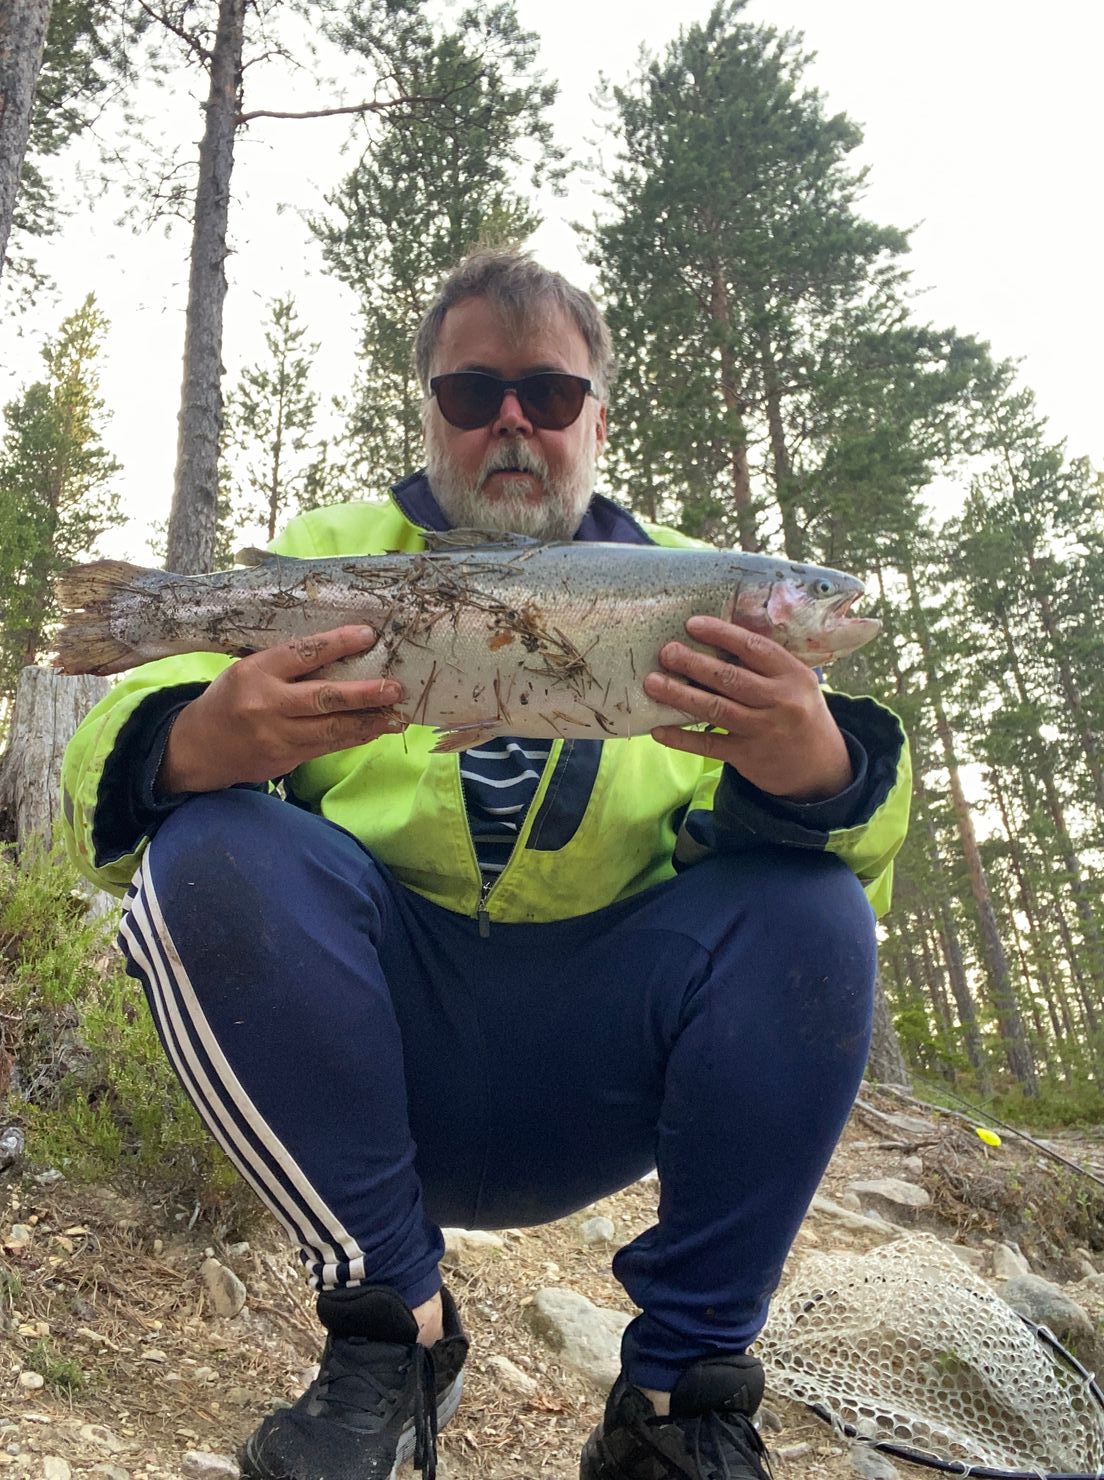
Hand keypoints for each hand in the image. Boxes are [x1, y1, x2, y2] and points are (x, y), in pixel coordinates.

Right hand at [159, 626, 405, 792]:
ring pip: (331, 729)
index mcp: (257, 671)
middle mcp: (267, 704)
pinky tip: (374, 729)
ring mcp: (277, 735)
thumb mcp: (249, 670)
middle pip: (324, 698)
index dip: (337, 643)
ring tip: (396, 714)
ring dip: (368, 722)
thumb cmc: (231, 699)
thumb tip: (341, 653)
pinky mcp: (285, 758)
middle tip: (396, 687)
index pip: (303, 654)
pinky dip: (353, 737)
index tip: (368, 635)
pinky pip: (327, 747)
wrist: (199, 747)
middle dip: (365, 693)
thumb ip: (287, 665)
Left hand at [644, 614, 851, 800]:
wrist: (822, 768)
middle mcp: (780, 701)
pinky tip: (659, 730)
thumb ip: (765, 666)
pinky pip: (709, 744)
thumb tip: (716, 640)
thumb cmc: (800, 714)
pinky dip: (682, 738)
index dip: (722, 634)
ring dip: (680, 695)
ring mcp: (764, 731)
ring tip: (653, 683)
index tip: (692, 624)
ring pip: (716, 709)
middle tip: (666, 652)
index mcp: (793, 675)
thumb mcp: (796, 684)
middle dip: (694, 664)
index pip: (754, 648)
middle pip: (730, 678)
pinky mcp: (748, 757)